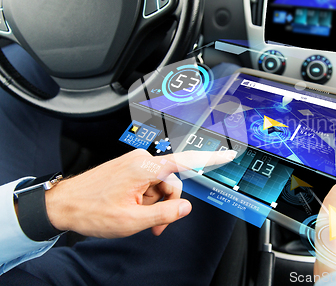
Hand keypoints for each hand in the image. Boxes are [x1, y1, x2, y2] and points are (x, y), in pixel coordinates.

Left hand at [45, 149, 235, 237]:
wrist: (63, 205)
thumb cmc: (91, 210)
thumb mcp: (133, 220)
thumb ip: (165, 213)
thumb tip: (186, 208)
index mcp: (145, 167)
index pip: (186, 161)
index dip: (211, 159)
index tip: (228, 154)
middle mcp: (141, 160)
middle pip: (172, 183)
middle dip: (167, 205)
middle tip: (155, 226)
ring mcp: (134, 163)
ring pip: (159, 186)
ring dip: (154, 205)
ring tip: (138, 220)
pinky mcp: (129, 169)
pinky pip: (148, 184)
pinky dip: (146, 199)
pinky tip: (133, 210)